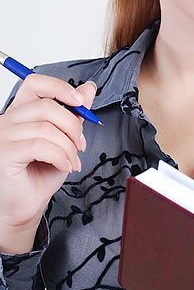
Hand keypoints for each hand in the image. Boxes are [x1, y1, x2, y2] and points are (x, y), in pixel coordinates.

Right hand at [0, 74, 96, 229]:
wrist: (24, 206)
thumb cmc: (39, 174)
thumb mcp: (64, 139)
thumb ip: (73, 114)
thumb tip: (89, 88)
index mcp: (21, 112)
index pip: (36, 83)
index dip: (60, 87)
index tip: (80, 101)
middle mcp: (7, 120)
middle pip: (47, 106)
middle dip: (73, 125)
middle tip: (80, 144)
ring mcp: (2, 136)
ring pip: (46, 128)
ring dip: (68, 146)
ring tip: (72, 160)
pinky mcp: (4, 154)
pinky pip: (41, 146)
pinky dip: (60, 156)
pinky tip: (64, 166)